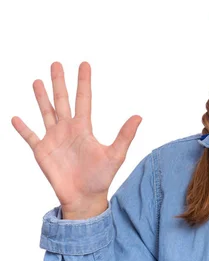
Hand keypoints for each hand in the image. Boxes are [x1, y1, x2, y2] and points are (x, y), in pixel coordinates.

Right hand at [11, 62, 141, 218]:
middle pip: (62, 100)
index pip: (84, 99)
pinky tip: (16, 117)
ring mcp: (54, 139)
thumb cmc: (102, 177)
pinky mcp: (42, 151)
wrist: (85, 197)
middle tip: (56, 63)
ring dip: (41, 97)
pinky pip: (30, 137)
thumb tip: (139, 116)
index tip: (84, 64)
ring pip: (45, 113)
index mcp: (84, 128)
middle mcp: (68, 129)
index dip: (83, 82)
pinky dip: (23, 128)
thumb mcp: (116, 154)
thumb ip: (125, 135)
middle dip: (59, 82)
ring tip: (37, 81)